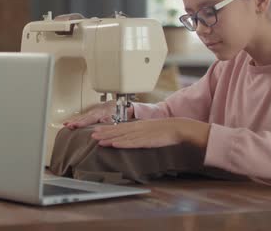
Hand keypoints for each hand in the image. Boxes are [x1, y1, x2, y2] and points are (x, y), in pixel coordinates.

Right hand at [63, 101, 133, 129]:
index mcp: (100, 112)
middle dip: (74, 121)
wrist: (123, 105)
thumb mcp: (118, 115)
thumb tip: (104, 119)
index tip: (74, 125)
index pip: (89, 119)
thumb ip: (110, 118)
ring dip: (74, 120)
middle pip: (83, 117)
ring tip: (65, 124)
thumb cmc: (120, 112)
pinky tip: (71, 122)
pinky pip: (83, 116)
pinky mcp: (93, 113)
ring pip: (82, 116)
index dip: (81, 123)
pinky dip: (76, 119)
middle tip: (66, 125)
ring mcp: (93, 111)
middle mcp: (95, 111)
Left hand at [91, 118, 209, 148]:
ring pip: (122, 137)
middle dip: (104, 133)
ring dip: (109, 138)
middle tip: (92, 135)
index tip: (97, 130)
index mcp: (138, 125)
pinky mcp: (146, 141)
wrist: (178, 128)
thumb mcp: (150, 129)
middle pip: (117, 131)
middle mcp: (137, 128)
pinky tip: (114, 144)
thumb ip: (141, 132)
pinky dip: (122, 143)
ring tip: (98, 140)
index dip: (107, 129)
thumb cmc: (166, 130)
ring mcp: (141, 134)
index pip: (119, 127)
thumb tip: (132, 136)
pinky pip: (132, 143)